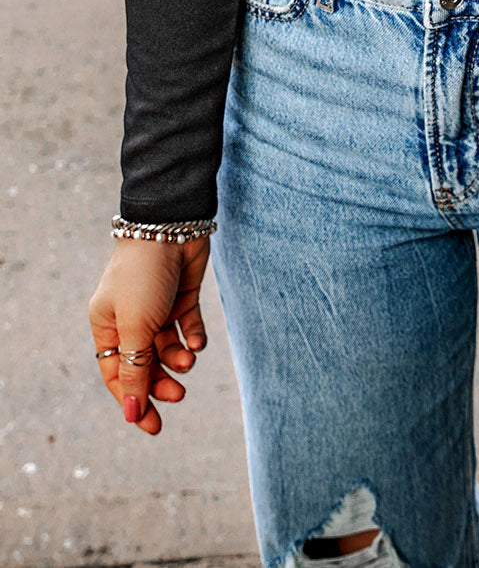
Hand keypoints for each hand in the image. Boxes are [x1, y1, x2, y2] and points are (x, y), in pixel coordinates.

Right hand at [88, 234, 210, 434]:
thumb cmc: (142, 275)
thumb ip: (135, 371)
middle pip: (145, 364)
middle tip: (178, 393)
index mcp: (106, 326)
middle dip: (161, 382)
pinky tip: (197, 342)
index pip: (117, 375)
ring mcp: (157, 307)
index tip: (152, 425)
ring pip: (168, 348)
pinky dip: (193, 339)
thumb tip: (132, 415)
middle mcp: (130, 319)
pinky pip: (187, 328)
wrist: (171, 227)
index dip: (133, 400)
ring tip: (189, 359)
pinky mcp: (181, 296)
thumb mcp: (135, 327)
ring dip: (179, 359)